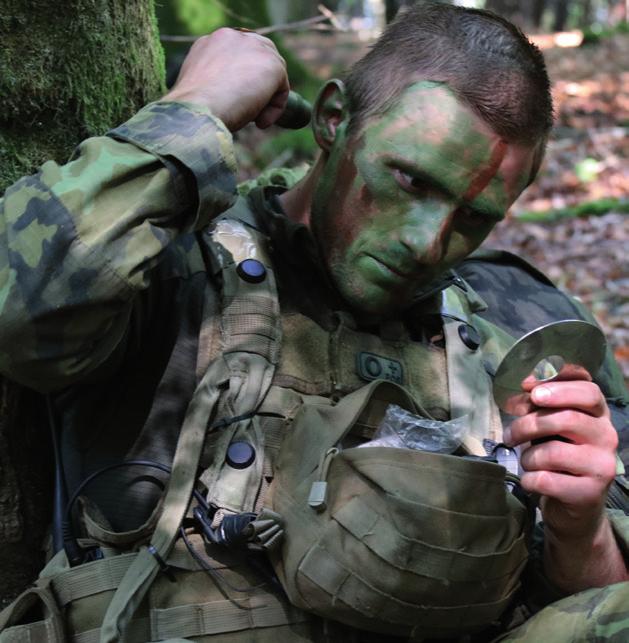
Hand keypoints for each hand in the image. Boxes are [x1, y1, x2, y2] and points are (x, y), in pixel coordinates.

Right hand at [163, 28, 289, 131]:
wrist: (197, 110)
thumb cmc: (193, 109)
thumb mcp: (200, 90)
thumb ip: (215, 84)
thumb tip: (227, 97)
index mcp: (212, 43)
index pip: (239, 53)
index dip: (244, 77)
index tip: (238, 100)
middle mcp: (232, 37)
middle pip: (261, 55)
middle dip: (262, 82)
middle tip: (254, 109)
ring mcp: (253, 47)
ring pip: (272, 74)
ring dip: (266, 99)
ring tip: (251, 118)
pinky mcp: (271, 64)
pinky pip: (282, 89)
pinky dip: (274, 110)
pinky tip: (259, 123)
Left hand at [504, 379, 626, 589]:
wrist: (574, 506)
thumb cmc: (558, 457)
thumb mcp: (549, 427)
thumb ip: (538, 406)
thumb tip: (521, 391)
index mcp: (597, 414)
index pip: (589, 389)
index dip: (558, 384)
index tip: (527, 386)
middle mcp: (607, 436)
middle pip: (567, 418)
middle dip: (528, 424)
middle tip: (510, 434)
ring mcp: (602, 465)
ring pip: (553, 451)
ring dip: (527, 457)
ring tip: (526, 462)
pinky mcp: (590, 492)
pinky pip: (546, 480)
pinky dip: (529, 479)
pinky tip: (531, 481)